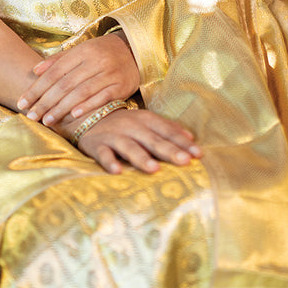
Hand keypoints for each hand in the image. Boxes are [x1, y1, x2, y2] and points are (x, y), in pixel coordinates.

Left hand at [16, 33, 139, 125]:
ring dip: (62, 108)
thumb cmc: (102, 53)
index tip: (23, 102)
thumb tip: (35, 71)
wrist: (135, 50)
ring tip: (47, 121)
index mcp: (83, 51)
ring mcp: (109, 73)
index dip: (37, 88)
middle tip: (31, 116)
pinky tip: (73, 116)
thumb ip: (58, 60)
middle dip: (46, 101)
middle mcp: (95, 61)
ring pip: (81, 92)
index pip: (54, 72)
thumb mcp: (81, 51)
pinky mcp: (121, 85)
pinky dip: (87, 106)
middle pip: (65, 84)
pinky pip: (102, 97)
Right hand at [72, 108, 202, 174]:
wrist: (89, 115)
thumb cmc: (125, 123)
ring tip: (155, 169)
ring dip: (142, 158)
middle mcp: (132, 126)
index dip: (182, 142)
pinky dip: (110, 162)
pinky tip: (117, 171)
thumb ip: (167, 129)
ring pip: (129, 147)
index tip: (198, 154)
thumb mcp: (146, 121)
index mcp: (146, 120)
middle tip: (185, 161)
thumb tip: (191, 138)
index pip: (167, 131)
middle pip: (153, 140)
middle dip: (169, 151)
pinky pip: (103, 154)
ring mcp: (114, 136)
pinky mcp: (97, 145)